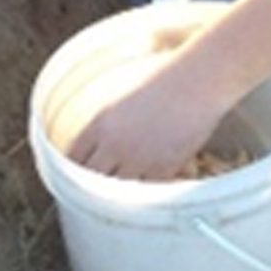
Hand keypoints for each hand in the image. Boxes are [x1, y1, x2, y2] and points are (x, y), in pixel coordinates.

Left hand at [63, 52, 235, 183]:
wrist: (197, 81)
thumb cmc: (163, 79)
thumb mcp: (123, 97)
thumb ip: (106, 124)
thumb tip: (99, 142)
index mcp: (99, 123)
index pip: (73, 157)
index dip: (74, 167)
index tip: (80, 171)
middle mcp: (114, 144)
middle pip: (90, 178)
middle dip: (93, 183)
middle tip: (97, 188)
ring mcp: (138, 159)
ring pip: (117, 190)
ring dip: (119, 190)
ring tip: (123, 191)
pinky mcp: (162, 169)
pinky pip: (146, 190)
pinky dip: (146, 190)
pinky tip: (150, 185)